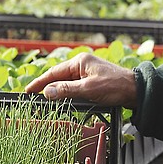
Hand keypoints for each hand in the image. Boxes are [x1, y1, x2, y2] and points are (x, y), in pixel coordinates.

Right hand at [23, 52, 138, 107]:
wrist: (136, 90)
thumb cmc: (115, 86)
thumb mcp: (88, 89)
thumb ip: (67, 90)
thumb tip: (47, 91)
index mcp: (80, 61)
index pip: (54, 72)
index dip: (39, 82)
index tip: (27, 91)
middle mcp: (83, 64)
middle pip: (59, 77)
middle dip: (46, 87)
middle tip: (31, 99)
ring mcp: (88, 72)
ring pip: (66, 82)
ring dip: (56, 91)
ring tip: (42, 101)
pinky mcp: (92, 81)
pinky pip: (74, 87)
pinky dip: (66, 93)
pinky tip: (61, 101)